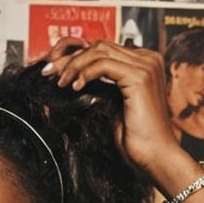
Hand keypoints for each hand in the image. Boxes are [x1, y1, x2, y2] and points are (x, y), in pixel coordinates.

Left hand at [42, 38, 182, 175]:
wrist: (155, 156)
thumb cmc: (136, 138)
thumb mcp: (112, 104)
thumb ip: (101, 85)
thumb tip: (74, 75)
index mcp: (143, 62)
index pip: (103, 48)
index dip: (75, 55)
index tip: (54, 69)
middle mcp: (147, 59)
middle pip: (99, 46)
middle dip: (70, 57)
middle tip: (48, 72)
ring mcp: (145, 66)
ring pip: (99, 51)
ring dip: (74, 64)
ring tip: (60, 82)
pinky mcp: (140, 77)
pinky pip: (103, 64)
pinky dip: (84, 73)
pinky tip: (74, 87)